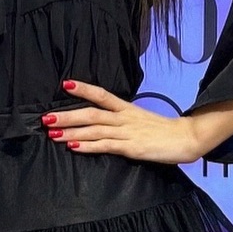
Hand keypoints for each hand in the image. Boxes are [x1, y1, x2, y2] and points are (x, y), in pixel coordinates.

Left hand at [43, 80, 206, 165]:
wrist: (186, 138)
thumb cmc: (163, 131)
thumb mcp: (140, 120)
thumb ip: (122, 121)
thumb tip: (103, 125)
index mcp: (127, 108)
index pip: (101, 94)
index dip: (83, 89)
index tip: (65, 84)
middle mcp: (124, 117)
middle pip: (91, 113)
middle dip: (68, 115)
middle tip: (46, 118)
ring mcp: (127, 132)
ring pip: (94, 129)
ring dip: (72, 132)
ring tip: (53, 134)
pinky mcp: (131, 147)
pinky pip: (106, 146)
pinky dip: (88, 146)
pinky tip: (74, 147)